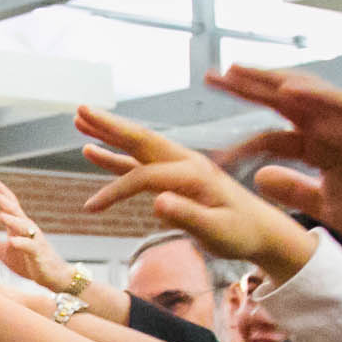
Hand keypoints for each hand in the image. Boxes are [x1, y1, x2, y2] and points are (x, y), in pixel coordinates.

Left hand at [0, 175, 75, 291]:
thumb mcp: (4, 251)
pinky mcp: (38, 254)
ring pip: (24, 227)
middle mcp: (28, 229)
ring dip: (12, 220)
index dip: (1, 193)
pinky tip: (13, 241)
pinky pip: (30, 247)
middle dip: (3, 200)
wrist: (52, 275)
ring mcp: (34, 240)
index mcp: (18, 227)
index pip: (10, 205)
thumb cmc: (29, 261)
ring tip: (0, 215)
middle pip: (15, 211)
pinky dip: (22, 243)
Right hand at [75, 106, 316, 281]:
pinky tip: (94, 151)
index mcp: (194, 173)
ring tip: (80, 120)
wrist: (261, 229)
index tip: (91, 209)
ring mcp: (179, 167)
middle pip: (140, 139)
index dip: (115, 190)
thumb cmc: (241, 233)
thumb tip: (156, 202)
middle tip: (80, 109)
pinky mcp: (174, 177)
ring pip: (137, 146)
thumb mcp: (217, 230)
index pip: (145, 175)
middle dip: (109, 125)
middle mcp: (185, 162)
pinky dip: (115, 157)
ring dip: (108, 133)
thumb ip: (187, 216)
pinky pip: (139, 163)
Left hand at [210, 65, 341, 259]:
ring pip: (308, 95)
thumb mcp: (328, 206)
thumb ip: (295, 190)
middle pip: (283, 102)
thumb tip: (258, 179)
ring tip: (241, 70)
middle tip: (213, 74)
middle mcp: (332, 128)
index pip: (272, 130)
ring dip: (274, 81)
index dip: (242, 130)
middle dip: (249, 88)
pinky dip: (317, 97)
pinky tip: (288, 89)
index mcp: (318, 147)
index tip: (210, 138)